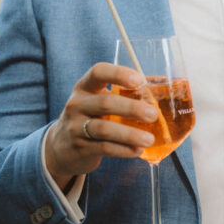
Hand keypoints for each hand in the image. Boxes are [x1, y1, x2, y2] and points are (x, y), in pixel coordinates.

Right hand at [44, 62, 158, 188]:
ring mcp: (75, 127)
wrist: (62, 146)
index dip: (119, 74)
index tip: (139, 80)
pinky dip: (123, 150)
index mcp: (85, 87)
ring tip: (149, 139)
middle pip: (105, 103)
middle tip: (153, 115)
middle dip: (132, 108)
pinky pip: (104, 148)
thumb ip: (121, 96)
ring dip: (130, 134)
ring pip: (104, 129)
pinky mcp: (79, 148)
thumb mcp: (97, 101)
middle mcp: (77, 104)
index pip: (98, 72)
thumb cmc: (91, 117)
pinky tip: (137, 150)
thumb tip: (162, 94)